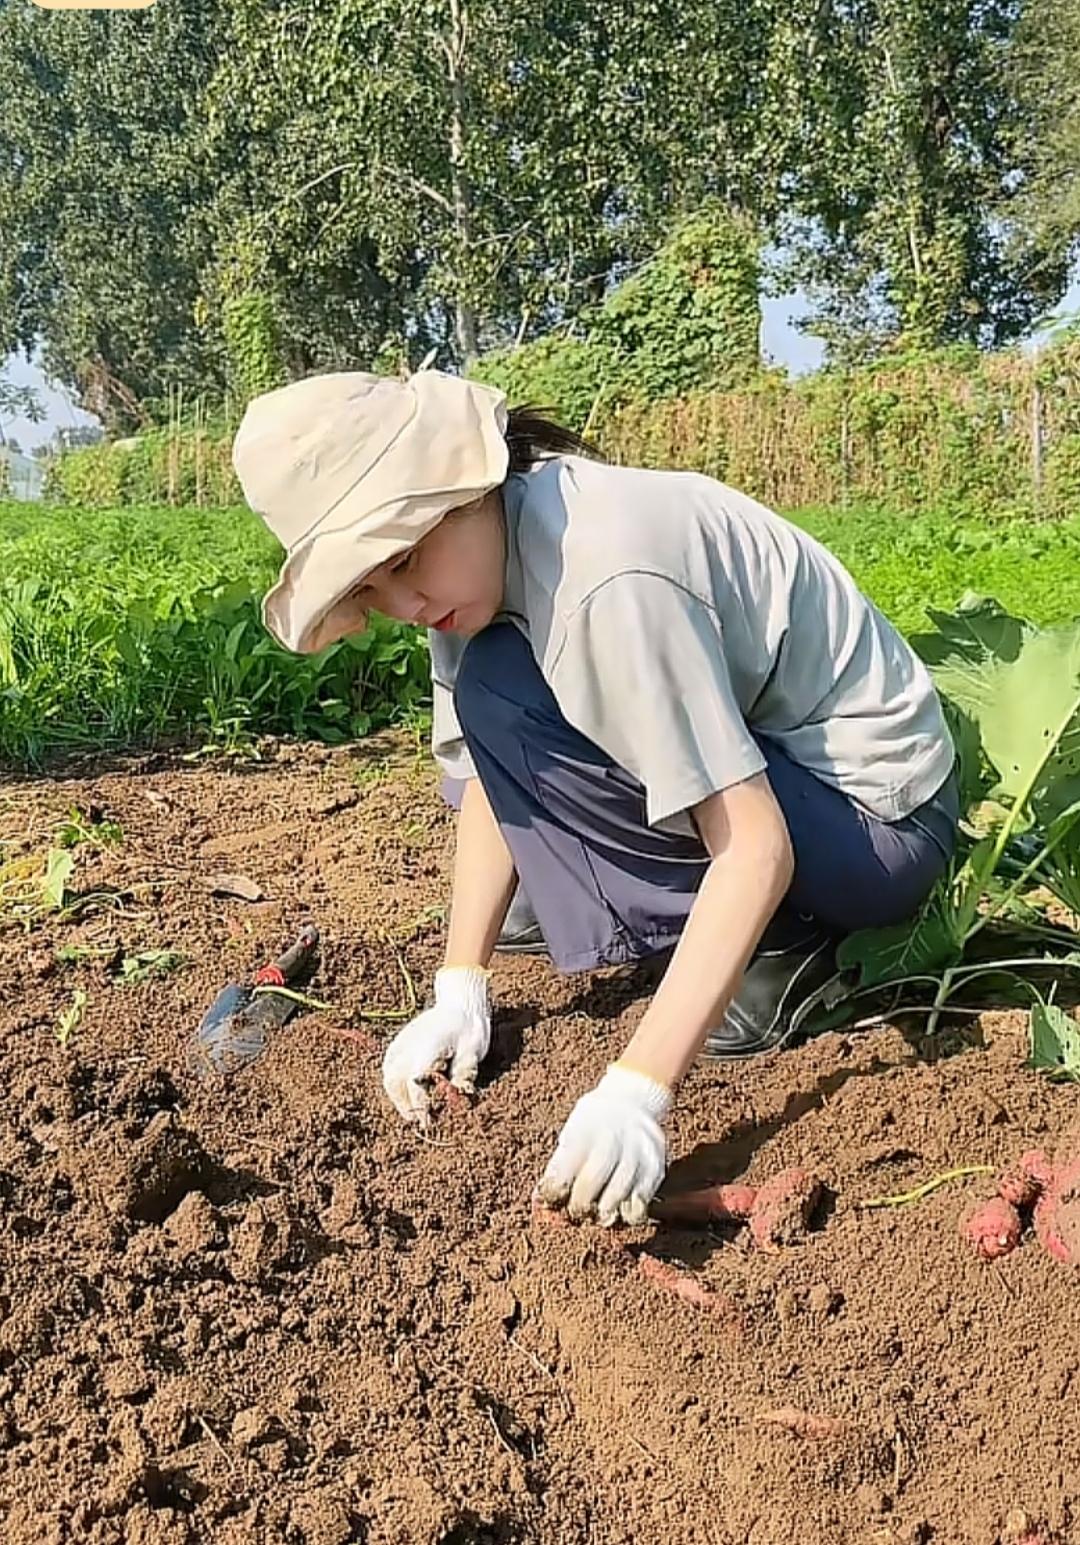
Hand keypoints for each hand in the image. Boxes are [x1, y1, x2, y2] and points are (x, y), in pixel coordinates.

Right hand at [381, 966, 490, 1125]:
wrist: (459, 1004)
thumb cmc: (470, 1028)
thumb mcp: (473, 1052)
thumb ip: (462, 1076)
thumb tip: (454, 1100)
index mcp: (427, 1046)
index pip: (415, 1083)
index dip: (420, 1106)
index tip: (428, 1122)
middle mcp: (408, 1044)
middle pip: (395, 1082)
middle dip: (406, 1105)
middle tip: (420, 1120)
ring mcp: (400, 1042)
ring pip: (388, 1076)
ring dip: (398, 1096)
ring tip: (413, 1109)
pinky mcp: (397, 1043)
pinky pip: (388, 1067)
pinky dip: (395, 1083)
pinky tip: (407, 1093)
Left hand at [535, 1063, 672, 1225]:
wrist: (635, 1098)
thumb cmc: (595, 1121)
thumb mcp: (572, 1129)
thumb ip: (559, 1164)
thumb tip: (541, 1202)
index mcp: (586, 1128)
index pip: (566, 1167)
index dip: (555, 1191)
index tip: (552, 1200)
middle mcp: (613, 1138)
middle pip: (593, 1181)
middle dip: (580, 1205)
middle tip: (576, 1213)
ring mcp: (638, 1153)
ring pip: (618, 1195)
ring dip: (604, 1212)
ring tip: (597, 1215)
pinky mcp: (655, 1168)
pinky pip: (641, 1201)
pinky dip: (628, 1212)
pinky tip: (620, 1209)